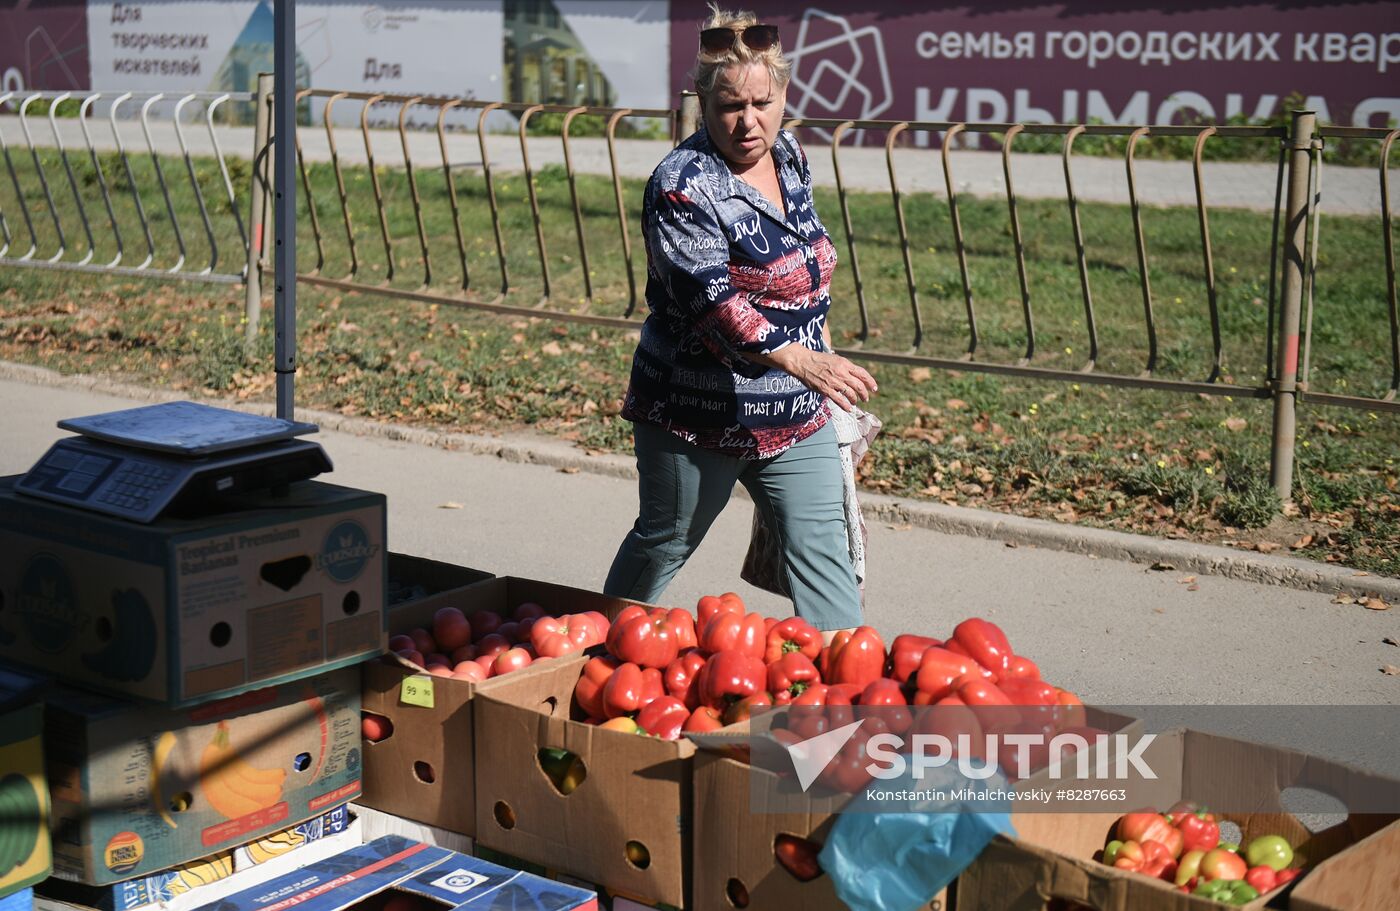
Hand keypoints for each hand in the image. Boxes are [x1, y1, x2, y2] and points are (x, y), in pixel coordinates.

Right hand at [758, 345, 877, 411]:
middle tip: (866, 398)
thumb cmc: (817, 360)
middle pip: (859, 385)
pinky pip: (839, 400)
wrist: (802, 361)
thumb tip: (853, 375)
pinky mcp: (826, 389)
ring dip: (855, 400)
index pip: (862, 373)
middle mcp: (841, 372)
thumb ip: (845, 367)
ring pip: (851, 393)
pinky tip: (849, 409)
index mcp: (845, 363)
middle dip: (864, 394)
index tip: (874, 388)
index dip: (870, 382)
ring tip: (855, 402)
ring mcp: (834, 382)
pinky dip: (846, 405)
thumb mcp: (835, 359)